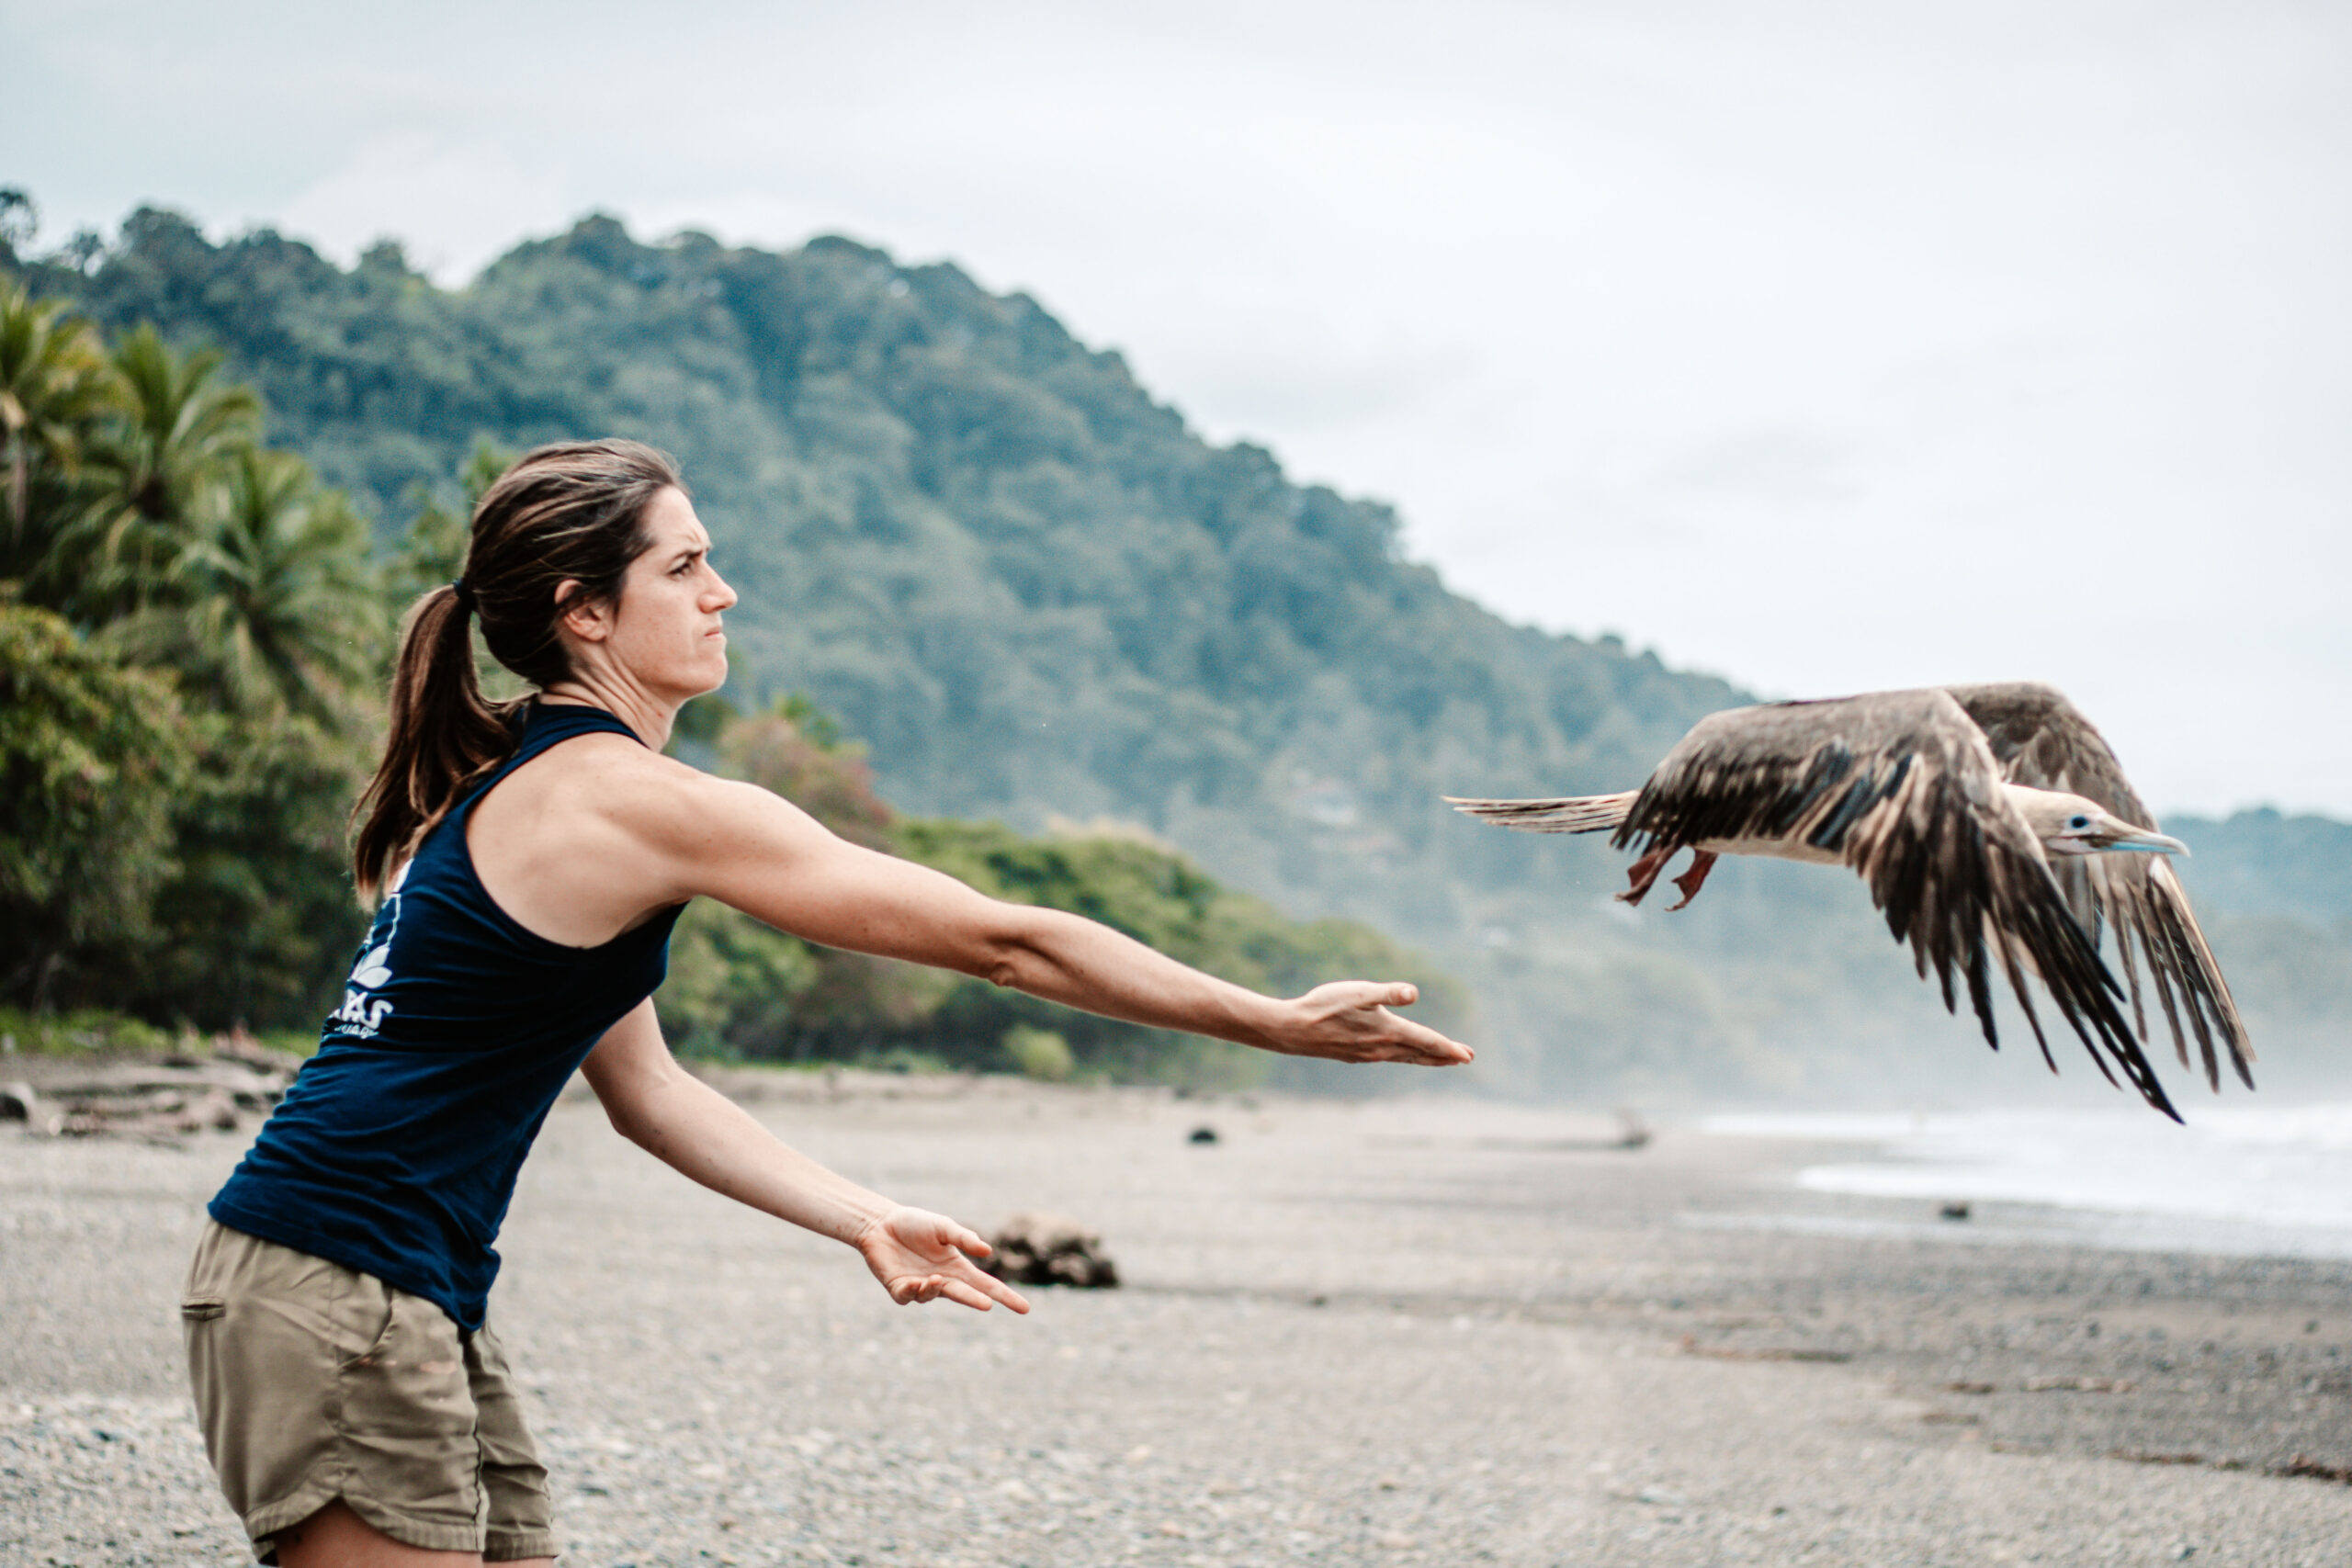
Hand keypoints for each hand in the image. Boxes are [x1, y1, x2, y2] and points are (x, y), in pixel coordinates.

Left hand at [854, 1206, 1032, 1313]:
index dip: (1005, 1296)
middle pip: (964, 1295)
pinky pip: (908, 1298)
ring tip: (932, 1278)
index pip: (986, 1285)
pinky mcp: (899, 1289)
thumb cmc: (915, 1224)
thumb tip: (988, 1251)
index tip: (1024, 1309)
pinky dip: (912, 1292)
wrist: (881, 1224)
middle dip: (976, 1301)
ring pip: (933, 1297)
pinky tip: (913, 1283)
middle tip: (988, 1305)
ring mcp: (920, 1287)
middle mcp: (942, 1280)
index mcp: (957, 1267)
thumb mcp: (943, 1227)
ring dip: (935, 1290)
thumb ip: (964, 1238)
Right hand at [1262, 981, 1473, 1065]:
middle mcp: (1382, 1048)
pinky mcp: (1357, 1055)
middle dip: (1444, 1056)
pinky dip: (1406, 1058)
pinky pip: (1391, 1059)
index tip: (1468, 1056)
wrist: (1293, 1030)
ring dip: (1426, 1058)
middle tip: (1465, 1059)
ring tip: (1442, 1059)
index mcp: (1387, 1031)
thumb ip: (1387, 993)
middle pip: (1420, 1054)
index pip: (1426, 1041)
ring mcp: (1369, 1055)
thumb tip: (1414, 993)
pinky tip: (1402, 1055)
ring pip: (1406, 1059)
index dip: (1449, 1048)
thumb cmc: (1324, 1006)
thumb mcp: (1357, 992)